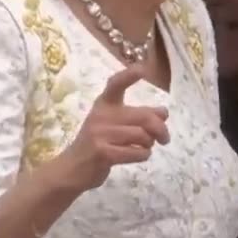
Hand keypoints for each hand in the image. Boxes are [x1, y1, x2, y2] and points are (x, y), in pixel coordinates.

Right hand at [56, 65, 169, 190]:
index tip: (142, 69)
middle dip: (160, 129)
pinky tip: (136, 156)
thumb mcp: (114, 126)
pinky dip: (143, 155)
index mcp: (103, 105)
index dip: (129, 76)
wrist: (72, 168)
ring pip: (143, 136)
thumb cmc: (97, 144)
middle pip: (144, 116)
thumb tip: (163, 112)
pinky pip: (137, 152)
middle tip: (165, 139)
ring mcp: (100, 134)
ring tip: (142, 148)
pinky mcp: (103, 152)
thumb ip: (137, 117)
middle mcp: (101, 115)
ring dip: (149, 145)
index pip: (115, 85)